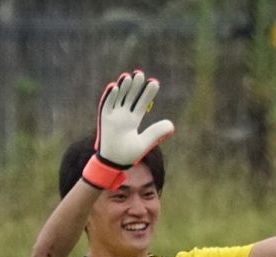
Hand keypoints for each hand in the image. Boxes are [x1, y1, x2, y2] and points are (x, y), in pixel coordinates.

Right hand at [82, 70, 174, 190]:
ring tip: (129, 76)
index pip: (141, 103)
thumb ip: (156, 133)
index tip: (154, 83)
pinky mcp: (104, 118)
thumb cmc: (128, 154)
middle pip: (130, 97)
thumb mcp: (145, 142)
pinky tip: (115, 87)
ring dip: (123, 87)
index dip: (147, 93)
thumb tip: (172, 125)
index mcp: (133, 120)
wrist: (114, 162)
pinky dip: (110, 96)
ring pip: (119, 97)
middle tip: (140, 74)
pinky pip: (106, 104)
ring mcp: (113, 115)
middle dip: (135, 86)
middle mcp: (123, 115)